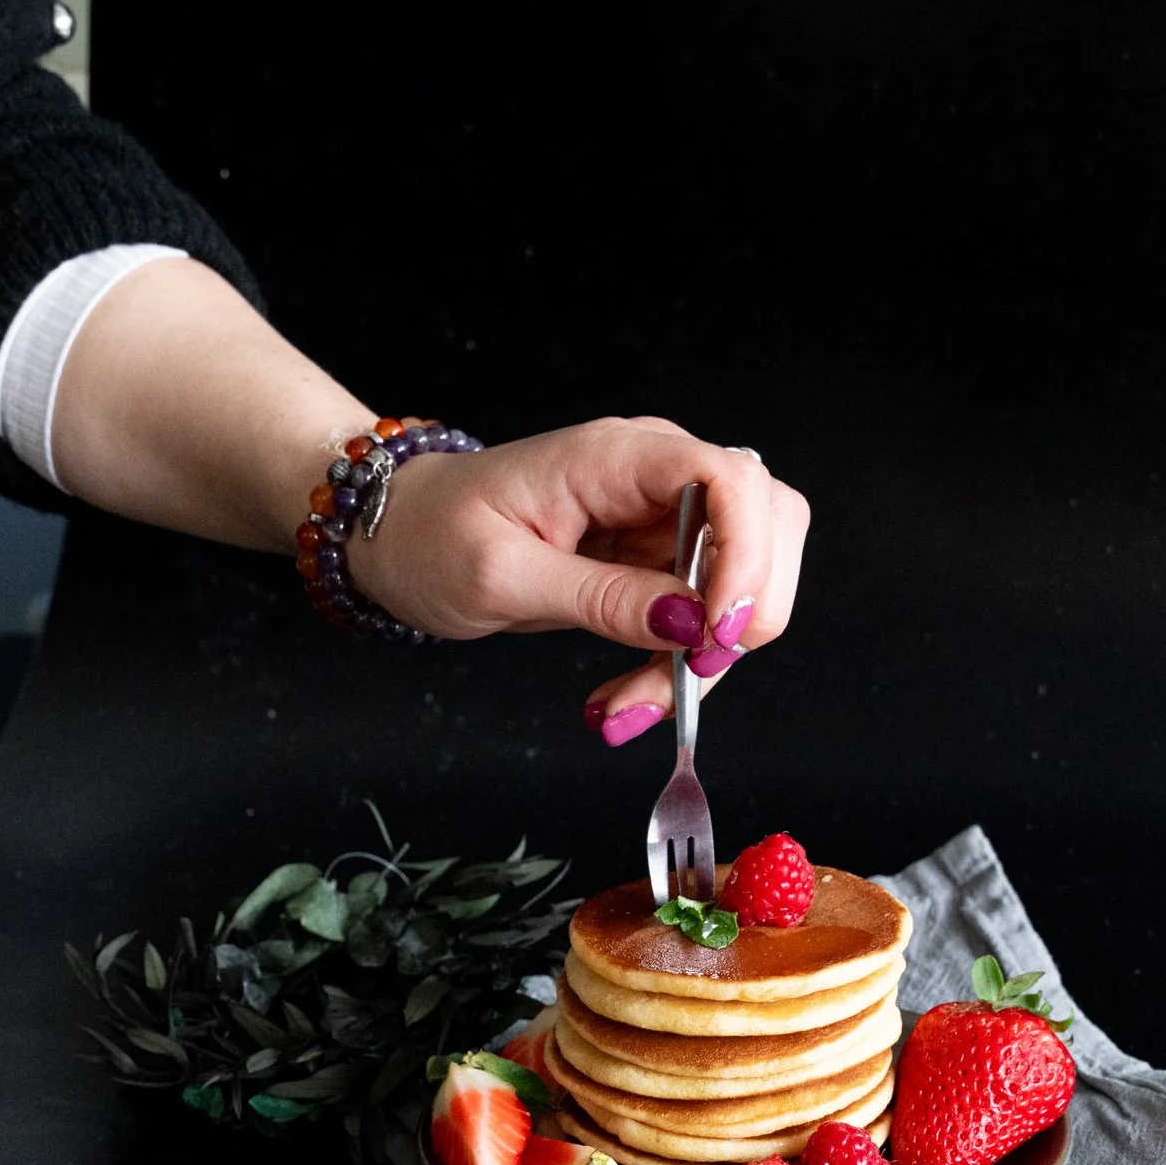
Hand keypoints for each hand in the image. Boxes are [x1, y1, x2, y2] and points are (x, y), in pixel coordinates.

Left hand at [350, 417, 809, 739]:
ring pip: (741, 584)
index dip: (747, 555)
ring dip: (704, 659)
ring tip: (629, 707)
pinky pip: (700, 616)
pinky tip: (627, 699)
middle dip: (737, 619)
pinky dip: (676, 667)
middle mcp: (655, 476)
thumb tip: (686, 625)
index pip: (730, 478)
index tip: (718, 632)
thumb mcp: (500, 576)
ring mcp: (661, 518)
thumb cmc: (433, 537)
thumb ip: (599, 598)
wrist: (400, 536)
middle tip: (678, 683)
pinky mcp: (654, 562)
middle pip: (765, 528)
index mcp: (616, 457)